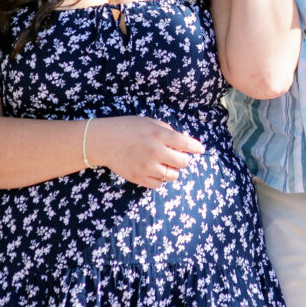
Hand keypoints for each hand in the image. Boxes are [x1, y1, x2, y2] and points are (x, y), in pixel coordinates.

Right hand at [86, 116, 204, 188]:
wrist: (105, 141)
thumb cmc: (128, 128)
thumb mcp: (149, 122)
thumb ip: (167, 131)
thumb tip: (182, 144)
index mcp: (159, 134)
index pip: (186, 143)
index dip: (196, 147)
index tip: (200, 149)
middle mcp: (155, 151)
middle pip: (183, 163)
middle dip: (183, 160)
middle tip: (178, 156)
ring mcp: (147, 167)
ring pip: (173, 176)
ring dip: (172, 170)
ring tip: (165, 163)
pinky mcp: (139, 178)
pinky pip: (159, 184)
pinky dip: (161, 178)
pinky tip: (155, 170)